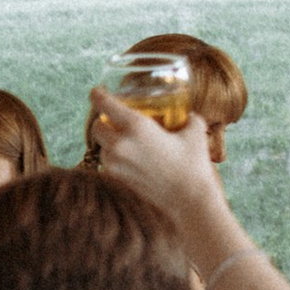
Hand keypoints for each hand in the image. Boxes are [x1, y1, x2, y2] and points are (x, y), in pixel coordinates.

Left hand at [88, 89, 222, 232]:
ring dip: (108, 141)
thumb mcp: (194, 132)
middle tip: (113, 119)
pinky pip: (107, 162)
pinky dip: (114, 157)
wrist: (189, 199)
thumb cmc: (194, 163)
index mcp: (137, 127)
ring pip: (100, 145)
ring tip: (125, 140)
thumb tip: (187, 115)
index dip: (98, 95)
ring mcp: (115, 163)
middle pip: (96, 126)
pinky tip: (130, 157)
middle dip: (102, 121)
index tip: (95, 91)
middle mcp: (120, 144)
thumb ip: (187, 119)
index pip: (105, 105)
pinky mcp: (115, 178)